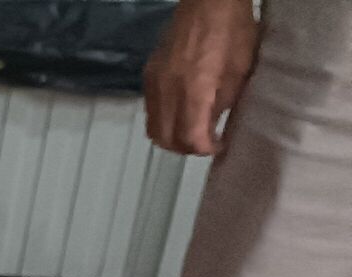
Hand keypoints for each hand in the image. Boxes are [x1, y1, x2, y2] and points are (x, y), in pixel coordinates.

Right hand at [145, 0, 258, 155]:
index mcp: (193, 90)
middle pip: (166, 139)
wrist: (209, 0)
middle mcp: (167, 91)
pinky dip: (164, 119)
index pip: (190, 138)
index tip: (218, 146)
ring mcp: (154, 83)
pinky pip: (151, 110)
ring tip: (192, 129)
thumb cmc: (233, 29)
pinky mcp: (149, 75)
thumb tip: (213, 125)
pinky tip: (182, 110)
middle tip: (204, 142)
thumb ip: (223, 102)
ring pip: (153, 128)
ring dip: (172, 136)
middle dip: (186, 147)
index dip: (204, 149)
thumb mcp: (240, 70)